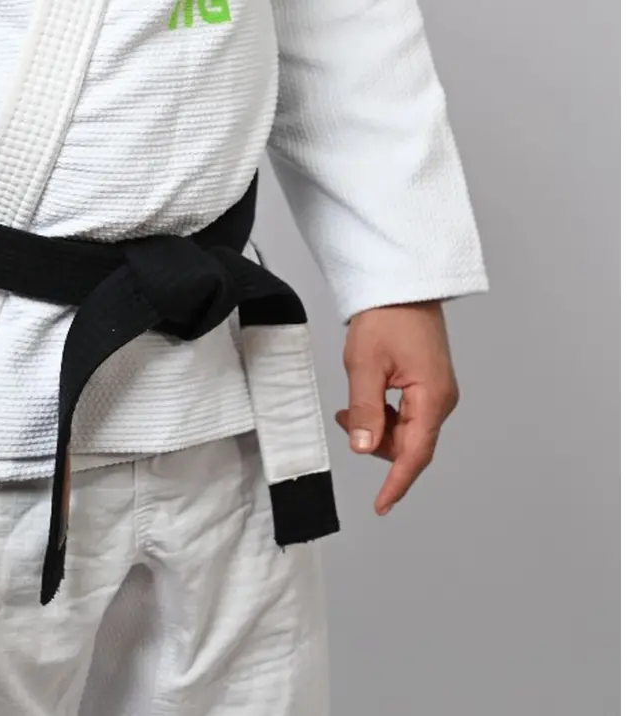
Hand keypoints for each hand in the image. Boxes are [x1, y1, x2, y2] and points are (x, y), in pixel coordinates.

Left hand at [334, 300, 459, 517]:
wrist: (401, 282)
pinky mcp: (429, 382)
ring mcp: (437, 391)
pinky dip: (385, 414)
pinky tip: (367, 398)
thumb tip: (364, 448)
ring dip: (378, 427)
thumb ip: (366, 410)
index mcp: (432, 398)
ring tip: (352, 406)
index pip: (415, 454)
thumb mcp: (365, 365)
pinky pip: (408, 413)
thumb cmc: (387, 316)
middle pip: (410, 444)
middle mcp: (442, 399)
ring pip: (407, 430)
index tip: (381, 504)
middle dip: (377, 443)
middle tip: (347, 420)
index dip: (397, 482)